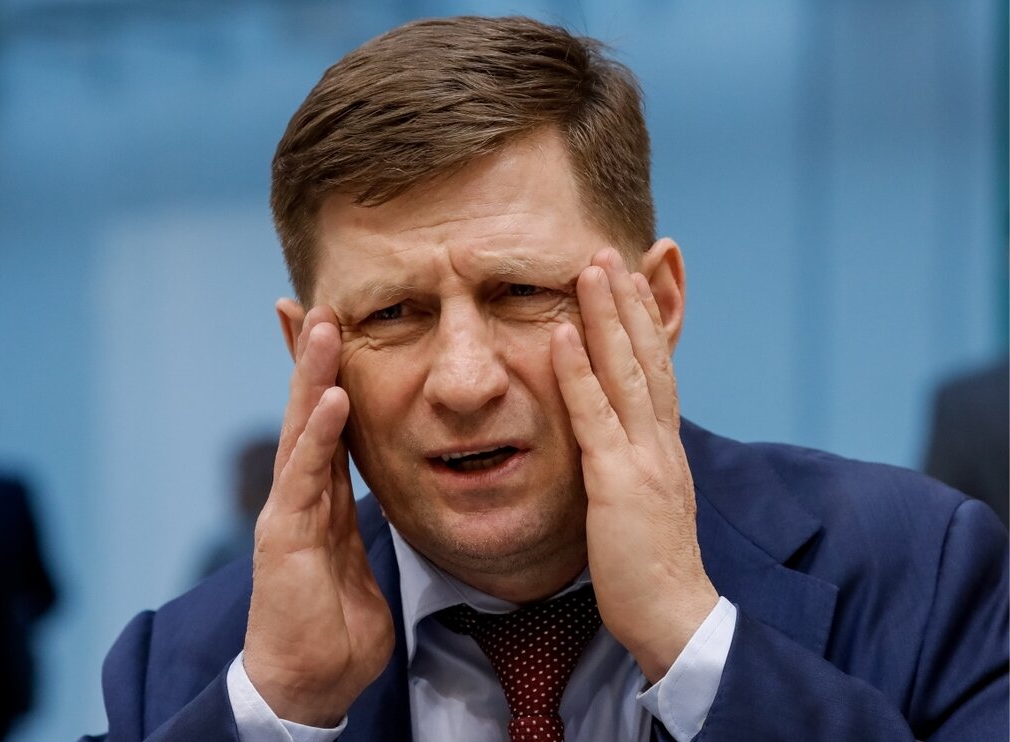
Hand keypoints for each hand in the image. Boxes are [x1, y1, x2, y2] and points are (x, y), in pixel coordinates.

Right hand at [243, 305, 393, 725]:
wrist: (308, 682)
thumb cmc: (334, 623)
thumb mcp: (357, 556)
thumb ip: (359, 516)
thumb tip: (380, 489)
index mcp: (321, 495)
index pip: (325, 421)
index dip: (325, 374)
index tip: (329, 325)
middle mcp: (299, 493)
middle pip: (305, 411)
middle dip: (310, 357)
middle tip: (316, 301)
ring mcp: (288, 511)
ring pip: (301, 430)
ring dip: (312, 375)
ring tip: (322, 326)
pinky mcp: (284, 538)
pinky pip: (307, 478)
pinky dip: (318, 435)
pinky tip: (332, 398)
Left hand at [550, 248, 717, 681]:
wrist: (676, 616)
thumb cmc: (653, 567)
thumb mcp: (648, 504)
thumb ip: (635, 466)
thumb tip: (614, 445)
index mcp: (667, 448)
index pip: (659, 371)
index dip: (644, 323)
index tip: (629, 282)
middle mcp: (662, 442)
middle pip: (648, 357)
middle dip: (629, 302)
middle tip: (611, 251)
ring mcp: (643, 458)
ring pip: (627, 372)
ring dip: (608, 317)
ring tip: (590, 268)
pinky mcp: (618, 482)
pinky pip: (595, 416)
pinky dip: (579, 371)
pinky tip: (563, 333)